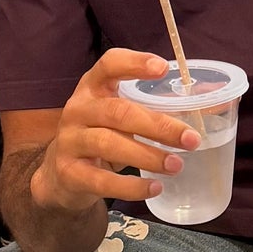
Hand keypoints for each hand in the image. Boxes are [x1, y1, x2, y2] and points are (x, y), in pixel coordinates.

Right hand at [30, 49, 203, 217]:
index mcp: (92, 88)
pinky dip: (132, 186)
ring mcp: (69, 141)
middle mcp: (77, 110)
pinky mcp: (69, 173)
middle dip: (158, 125)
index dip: (134, 63)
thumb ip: (141, 111)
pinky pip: (102, 180)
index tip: (163, 68)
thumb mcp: (113, 117)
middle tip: (190, 139)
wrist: (59, 175)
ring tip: (176, 166)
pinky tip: (154, 188)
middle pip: (119, 112)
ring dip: (148, 156)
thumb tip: (193, 119)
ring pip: (110, 144)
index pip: (109, 65)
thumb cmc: (98, 138)